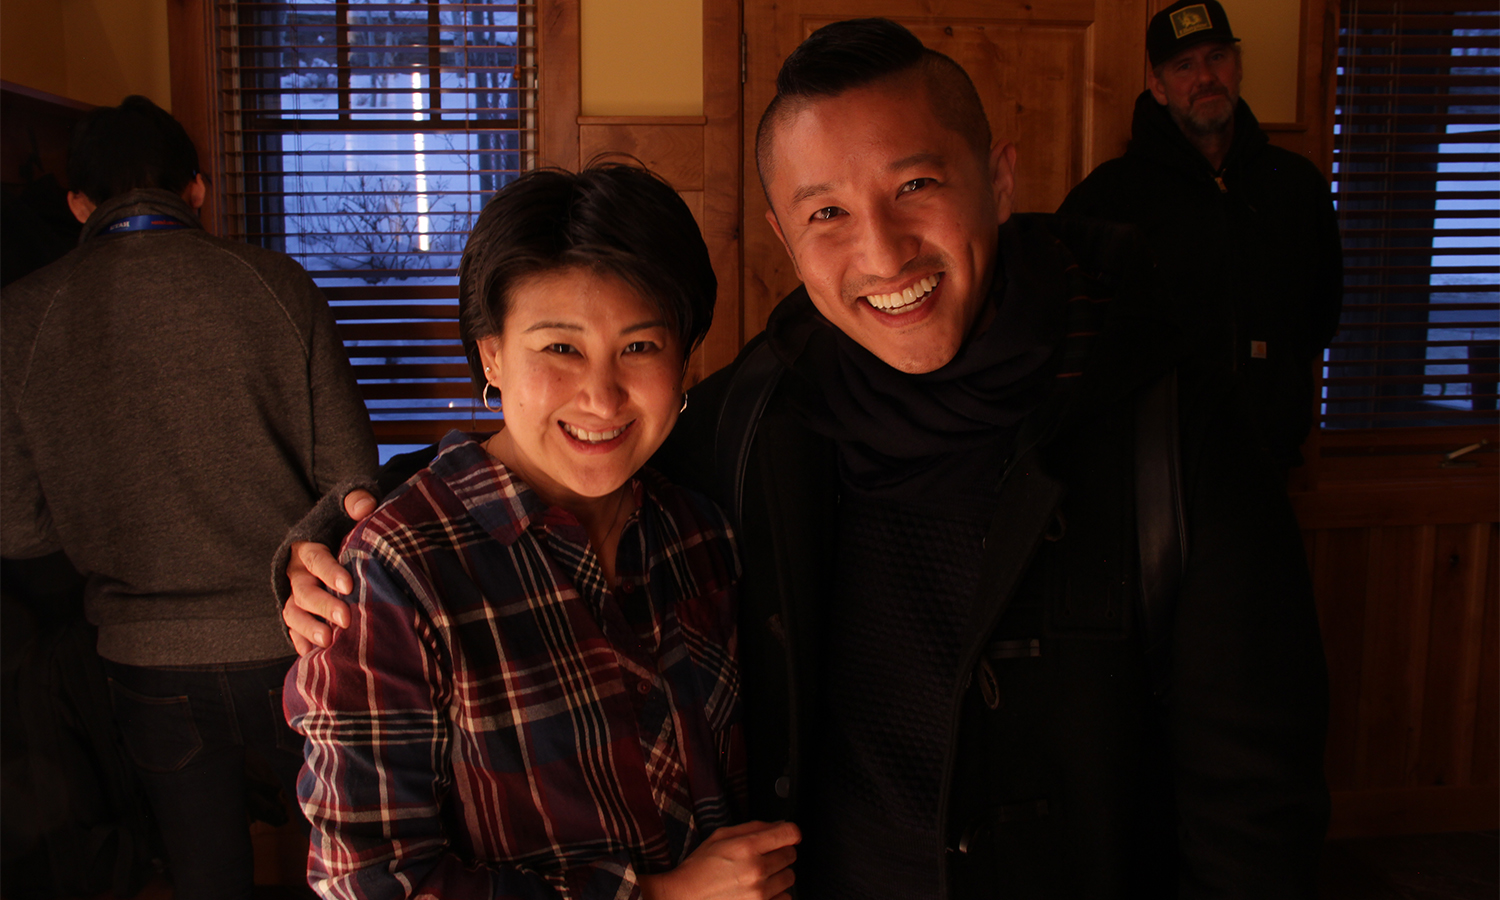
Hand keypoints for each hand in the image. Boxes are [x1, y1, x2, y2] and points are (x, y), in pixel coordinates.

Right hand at [283, 490, 376, 653]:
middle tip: (345, 618)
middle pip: (304, 590)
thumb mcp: (348, 506)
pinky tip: (313, 656)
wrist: (332, 538)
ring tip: (329, 641)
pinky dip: (301, 642)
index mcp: (308, 545)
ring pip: (293, 612)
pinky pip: (293, 630)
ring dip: (309, 628)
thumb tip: (364, 506)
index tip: (348, 585)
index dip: (329, 571)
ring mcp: (295, 595)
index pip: (316, 558)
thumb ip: (356, 501)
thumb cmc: (345, 523)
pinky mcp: (299, 613)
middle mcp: (297, 572)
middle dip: (323, 605)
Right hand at [638, 820, 799, 899]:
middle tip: (762, 857)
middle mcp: (756, 871)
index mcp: (746, 847)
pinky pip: (785, 899)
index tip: (787, 836)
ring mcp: (760, 894)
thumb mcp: (720, 837)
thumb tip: (778, 825)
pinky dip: (776, 896)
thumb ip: (752, 828)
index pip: (790, 833)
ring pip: (790, 878)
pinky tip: (759, 892)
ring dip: (778, 876)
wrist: (683, 898)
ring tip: (757, 877)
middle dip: (780, 853)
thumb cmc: (698, 869)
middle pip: (791, 855)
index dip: (789, 832)